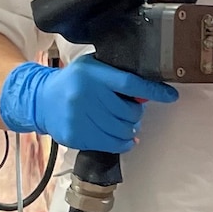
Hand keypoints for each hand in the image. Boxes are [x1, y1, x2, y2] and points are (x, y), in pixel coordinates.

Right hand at [0, 54, 178, 151]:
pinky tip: (124, 139)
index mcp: (92, 74)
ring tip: (128, 125)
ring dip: (130, 129)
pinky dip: (123, 143)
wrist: (41, 99)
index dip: (154, 91)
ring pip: (122, 130)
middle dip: (136, 114)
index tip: (171, 96)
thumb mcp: (92, 67)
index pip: (130, 84)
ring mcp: (79, 117)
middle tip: (132, 111)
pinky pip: (110, 144)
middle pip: (128, 111)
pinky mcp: (76, 135)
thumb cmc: (74, 81)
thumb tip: (145, 92)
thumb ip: (115, 75)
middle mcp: (85, 95)